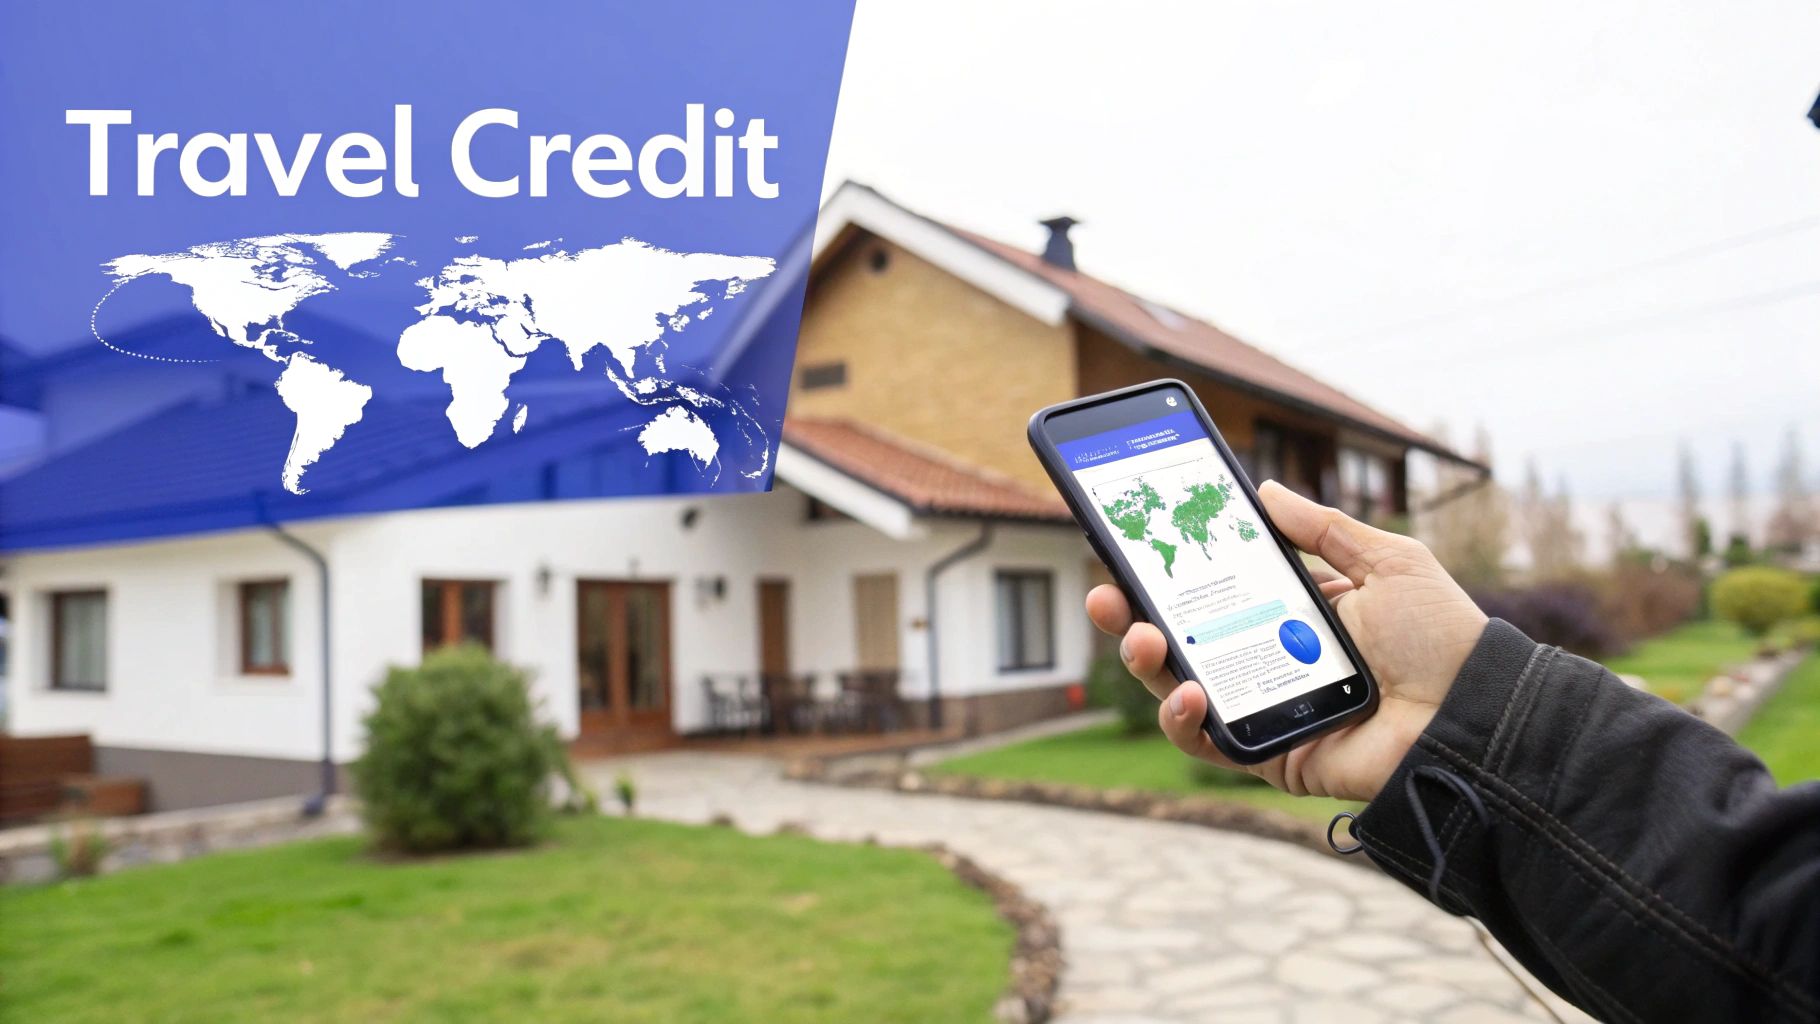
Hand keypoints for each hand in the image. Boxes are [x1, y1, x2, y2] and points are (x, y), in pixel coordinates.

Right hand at [1085, 480, 1488, 802]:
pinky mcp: (1267, 753)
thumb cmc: (1441, 638)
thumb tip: (1265, 492)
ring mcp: (1263, 707)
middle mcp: (1268, 658)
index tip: (1127, 543)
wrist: (1474, 715)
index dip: (1166, 570)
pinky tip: (1187, 693)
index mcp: (1291, 610)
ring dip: (1143, 662)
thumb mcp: (1386, 561)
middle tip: (1106, 591)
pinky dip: (1183, 719)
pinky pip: (1206, 742)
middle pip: (1179, 637)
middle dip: (1128, 614)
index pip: (1213, 588)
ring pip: (1176, 688)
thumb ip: (1323, 529)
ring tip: (1138, 636)